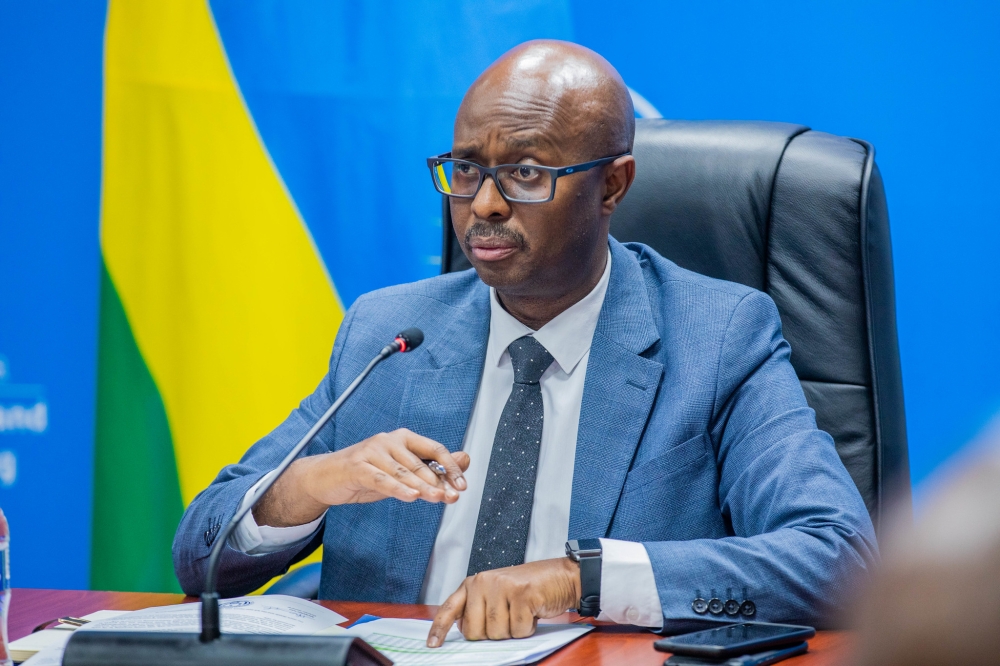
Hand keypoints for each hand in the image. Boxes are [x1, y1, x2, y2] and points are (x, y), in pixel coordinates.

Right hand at [253, 428, 469, 526]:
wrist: (326, 477)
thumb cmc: (367, 473)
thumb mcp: (401, 472)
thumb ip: (431, 467)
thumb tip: (465, 459)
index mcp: (403, 438)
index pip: (434, 449)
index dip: (451, 466)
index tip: (462, 485)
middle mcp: (389, 440)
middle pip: (420, 463)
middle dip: (439, 482)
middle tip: (452, 497)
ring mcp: (372, 452)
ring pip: (403, 471)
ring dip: (422, 487)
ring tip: (437, 498)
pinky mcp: (357, 466)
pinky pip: (381, 479)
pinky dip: (398, 488)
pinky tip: (411, 496)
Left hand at [426, 558, 580, 646]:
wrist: (560, 576)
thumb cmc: (528, 590)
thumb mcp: (497, 594)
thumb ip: (478, 609)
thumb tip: (464, 632)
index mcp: (474, 583)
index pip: (450, 608)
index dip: (439, 629)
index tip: (432, 645)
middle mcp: (483, 582)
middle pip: (476, 631)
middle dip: (493, 633)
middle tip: (508, 617)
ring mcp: (502, 587)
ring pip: (497, 633)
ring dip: (513, 630)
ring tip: (522, 612)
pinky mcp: (521, 594)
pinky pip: (518, 630)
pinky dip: (528, 628)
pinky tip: (533, 611)